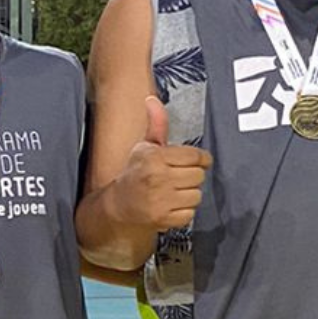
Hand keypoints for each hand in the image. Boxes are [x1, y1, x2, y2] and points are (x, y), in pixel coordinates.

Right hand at [110, 97, 211, 231]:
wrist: (119, 205)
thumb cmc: (135, 173)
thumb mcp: (145, 146)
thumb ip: (156, 124)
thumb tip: (152, 100)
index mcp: (155, 157)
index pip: (195, 156)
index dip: (197, 159)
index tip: (192, 161)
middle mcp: (158, 178)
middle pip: (199, 175)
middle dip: (191, 176)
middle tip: (177, 177)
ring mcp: (161, 200)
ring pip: (197, 195)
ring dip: (188, 194)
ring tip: (173, 191)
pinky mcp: (164, 218)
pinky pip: (190, 213)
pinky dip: (183, 211)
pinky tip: (170, 204)